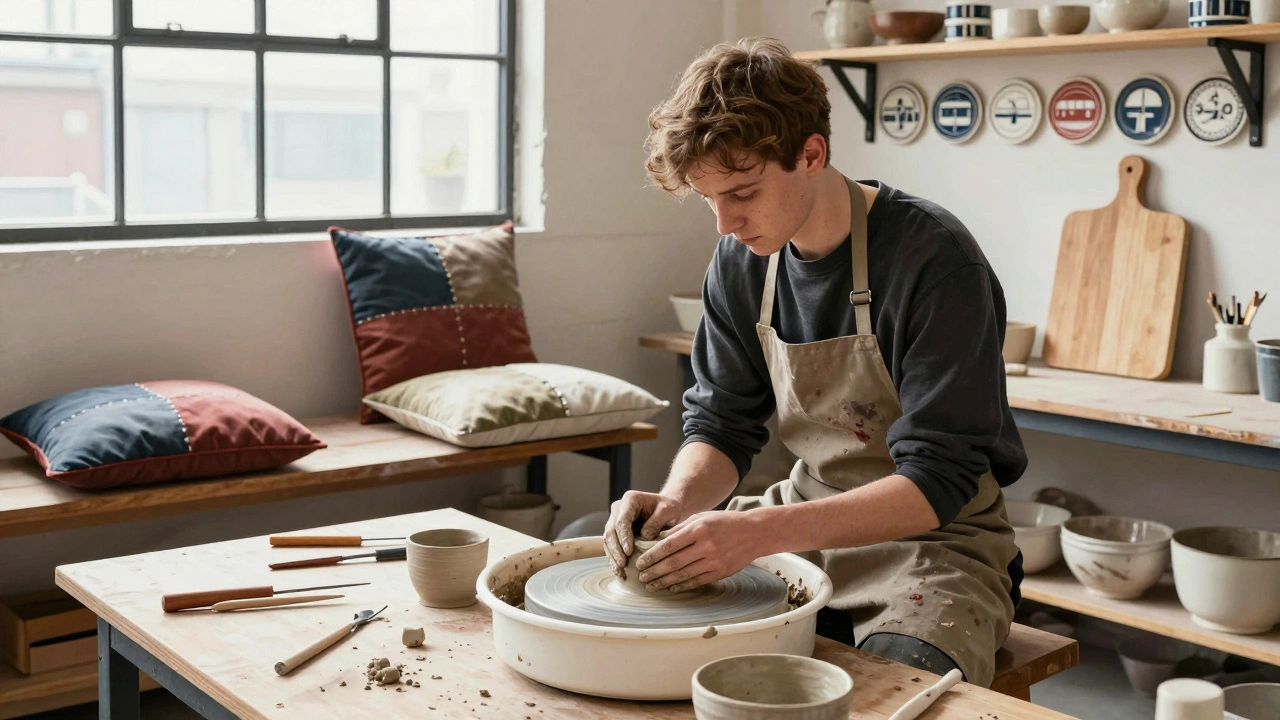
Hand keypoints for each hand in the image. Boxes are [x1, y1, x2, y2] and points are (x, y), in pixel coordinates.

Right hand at [602, 490, 683, 577]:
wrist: (666, 508)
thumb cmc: (668, 507)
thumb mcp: (668, 510)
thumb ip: (656, 521)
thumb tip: (644, 536)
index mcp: (630, 500)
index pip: (622, 520)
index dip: (623, 537)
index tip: (629, 552)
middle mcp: (619, 509)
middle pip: (611, 530)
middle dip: (615, 549)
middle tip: (623, 564)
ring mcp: (615, 520)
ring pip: (608, 540)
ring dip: (613, 556)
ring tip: (620, 571)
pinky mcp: (617, 532)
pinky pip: (611, 546)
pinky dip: (614, 558)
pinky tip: (619, 571)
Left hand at [635, 511, 762, 592]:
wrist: (755, 532)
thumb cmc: (725, 522)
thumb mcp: (702, 518)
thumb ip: (680, 529)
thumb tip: (657, 540)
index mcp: (698, 529)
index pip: (668, 545)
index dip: (651, 556)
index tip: (640, 563)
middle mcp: (705, 546)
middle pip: (673, 562)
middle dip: (654, 572)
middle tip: (641, 577)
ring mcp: (714, 561)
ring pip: (683, 574)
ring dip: (665, 582)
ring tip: (651, 586)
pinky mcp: (720, 572)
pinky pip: (697, 581)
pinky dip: (683, 586)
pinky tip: (672, 588)